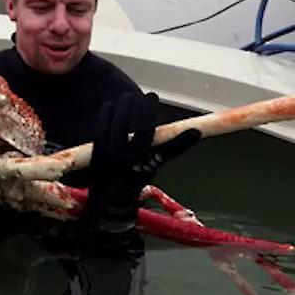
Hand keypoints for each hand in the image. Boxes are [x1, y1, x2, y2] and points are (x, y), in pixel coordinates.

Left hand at [82, 91, 200, 227]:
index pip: (157, 139)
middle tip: (149, 96)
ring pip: (118, 127)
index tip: (156, 98)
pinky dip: (105, 115)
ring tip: (128, 97)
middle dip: (143, 109)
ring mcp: (111, 155)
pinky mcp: (97, 151)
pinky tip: (110, 105)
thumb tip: (197, 132)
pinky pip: (100, 129)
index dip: (158, 119)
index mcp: (145, 162)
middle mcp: (129, 159)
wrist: (110, 199)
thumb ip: (174, 147)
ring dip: (124, 109)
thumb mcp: (156, 164)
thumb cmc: (136, 177)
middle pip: (138, 129)